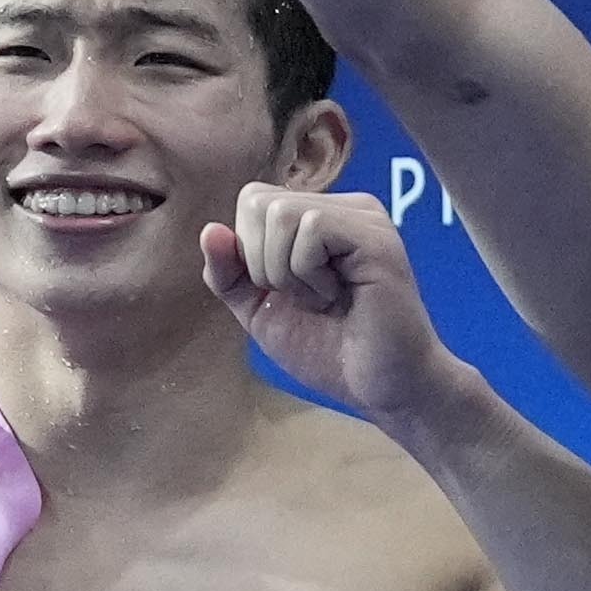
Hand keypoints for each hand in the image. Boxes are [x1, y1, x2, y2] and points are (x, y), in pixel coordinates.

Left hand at [201, 185, 466, 430]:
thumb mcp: (261, 311)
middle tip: (307, 298)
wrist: (380, 389)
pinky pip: (310, 229)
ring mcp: (363, 216)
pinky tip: (339, 296)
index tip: (286, 293)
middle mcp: (343, 207)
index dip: (248, 254)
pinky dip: (307, 273)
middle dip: (262, 264)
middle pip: (257, 201)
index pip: (252, 201)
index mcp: (318, 217)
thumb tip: (210, 230)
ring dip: (285, 272)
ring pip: (279, 213)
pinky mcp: (374, 235)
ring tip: (324, 298)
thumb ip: (230, 274)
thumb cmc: (329, 352)